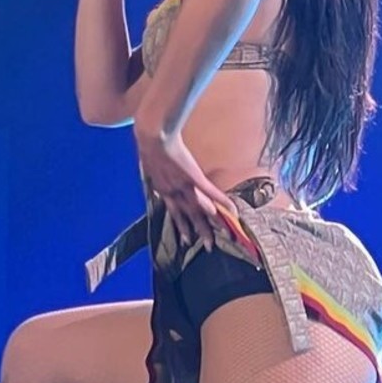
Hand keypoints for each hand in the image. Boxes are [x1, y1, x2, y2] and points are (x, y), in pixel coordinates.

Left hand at [136, 129, 237, 249]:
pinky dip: (222, 202)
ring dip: (212, 222)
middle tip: (209, 246)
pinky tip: (232, 210)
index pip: (175, 212)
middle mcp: (174, 193)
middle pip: (189, 216)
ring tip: (222, 234)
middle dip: (199, 231)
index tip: (187, 238)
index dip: (182, 226)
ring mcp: (185, 187)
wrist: (153, 136)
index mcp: (163, 190)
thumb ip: (156, 170)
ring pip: (200, 209)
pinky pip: (211, 193)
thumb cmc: (149, 143)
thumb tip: (156, 171)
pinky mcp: (194, 178)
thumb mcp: (150, 162)